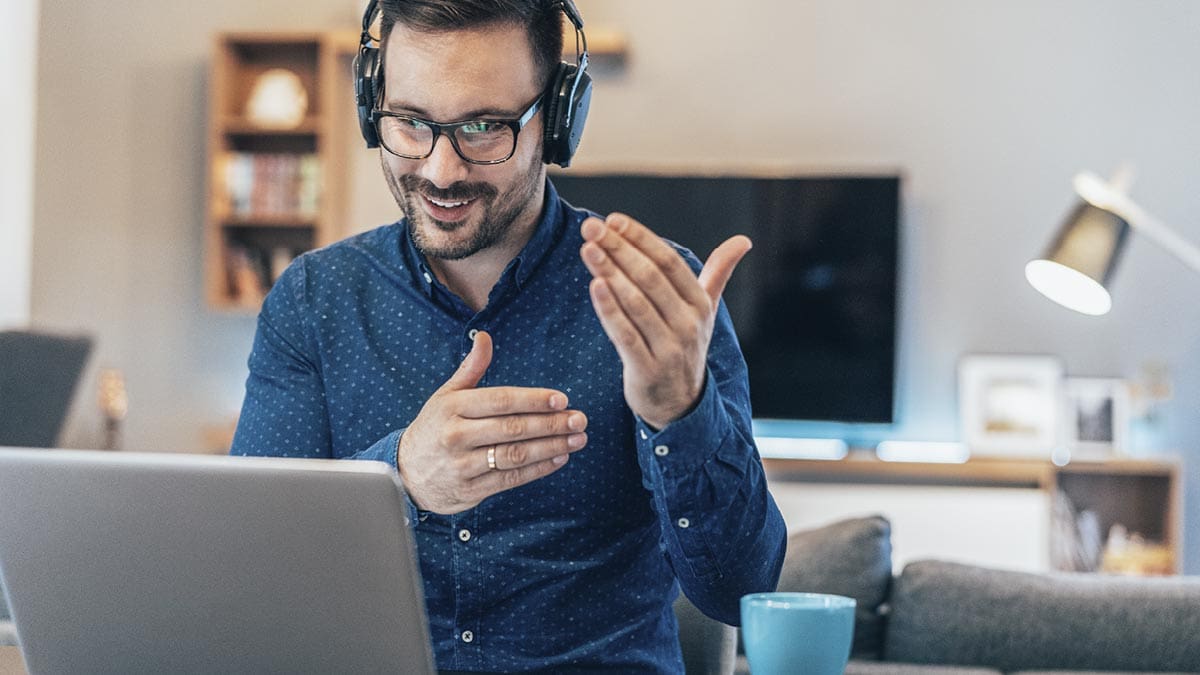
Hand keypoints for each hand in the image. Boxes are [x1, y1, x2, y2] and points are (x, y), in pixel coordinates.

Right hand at [396, 331, 587, 513]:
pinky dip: (538, 470)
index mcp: (452, 408)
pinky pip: (510, 480)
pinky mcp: (470, 490)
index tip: (562, 399)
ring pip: (515, 456)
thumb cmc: (434, 427)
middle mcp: (456, 436)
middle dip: (551, 424)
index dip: (533, 399)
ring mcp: (462, 466)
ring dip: (551, 448)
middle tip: (579, 420)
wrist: (406, 473)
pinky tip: (559, 459)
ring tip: (577, 440)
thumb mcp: (446, 395)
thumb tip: (484, 337)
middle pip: (512, 429)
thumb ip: (471, 369)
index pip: (500, 400)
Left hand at [580, 213, 750, 429]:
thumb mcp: (705, 310)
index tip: (614, 219)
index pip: (669, 262)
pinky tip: (594, 285)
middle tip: (590, 228)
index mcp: (700, 304)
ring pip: (636, 303)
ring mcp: (669, 348)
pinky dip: (609, 309)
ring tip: (588, 249)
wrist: (681, 405)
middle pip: (650, 278)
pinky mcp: (647, 369)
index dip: (641, 239)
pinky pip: (625, 335)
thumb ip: (719, 273)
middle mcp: (688, 324)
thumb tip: (744, 240)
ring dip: (609, 273)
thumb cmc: (686, 346)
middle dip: (619, 249)